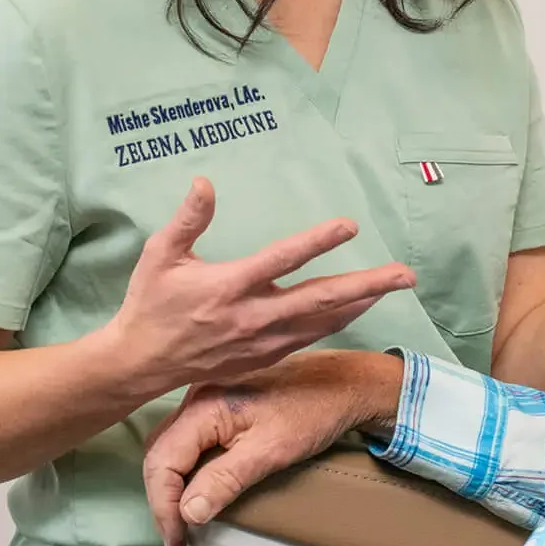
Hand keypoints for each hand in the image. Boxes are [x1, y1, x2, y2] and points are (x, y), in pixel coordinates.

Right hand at [102, 179, 414, 396]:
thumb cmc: (150, 303)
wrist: (140, 363)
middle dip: (366, 286)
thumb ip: (188, 219)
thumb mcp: (160, 254)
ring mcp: (261, 342)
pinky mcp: (263, 357)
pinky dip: (337, 323)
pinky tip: (355, 310)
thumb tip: (205, 182)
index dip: (317, 241)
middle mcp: (252, 316)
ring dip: (360, 304)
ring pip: (322, 322)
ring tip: (391, 287)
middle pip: (320, 299)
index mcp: (229, 286)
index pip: (282, 259)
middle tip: (404, 276)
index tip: (350, 226)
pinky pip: (309, 338)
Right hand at [141, 350, 404, 545]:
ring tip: (185, 519)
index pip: (162, 462)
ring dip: (172, 484)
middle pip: (160, 453)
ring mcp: (207, 395)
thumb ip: (224, 480)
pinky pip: (188, 437)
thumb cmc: (312, 414)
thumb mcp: (270, 452)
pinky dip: (186, 466)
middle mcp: (196, 396)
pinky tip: (198, 487)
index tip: (179, 543)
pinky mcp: (220, 400)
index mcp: (204, 406)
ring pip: (171, 445)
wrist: (345, 382)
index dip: (164, 508)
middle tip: (179, 537)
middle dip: (163, 499)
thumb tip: (187, 514)